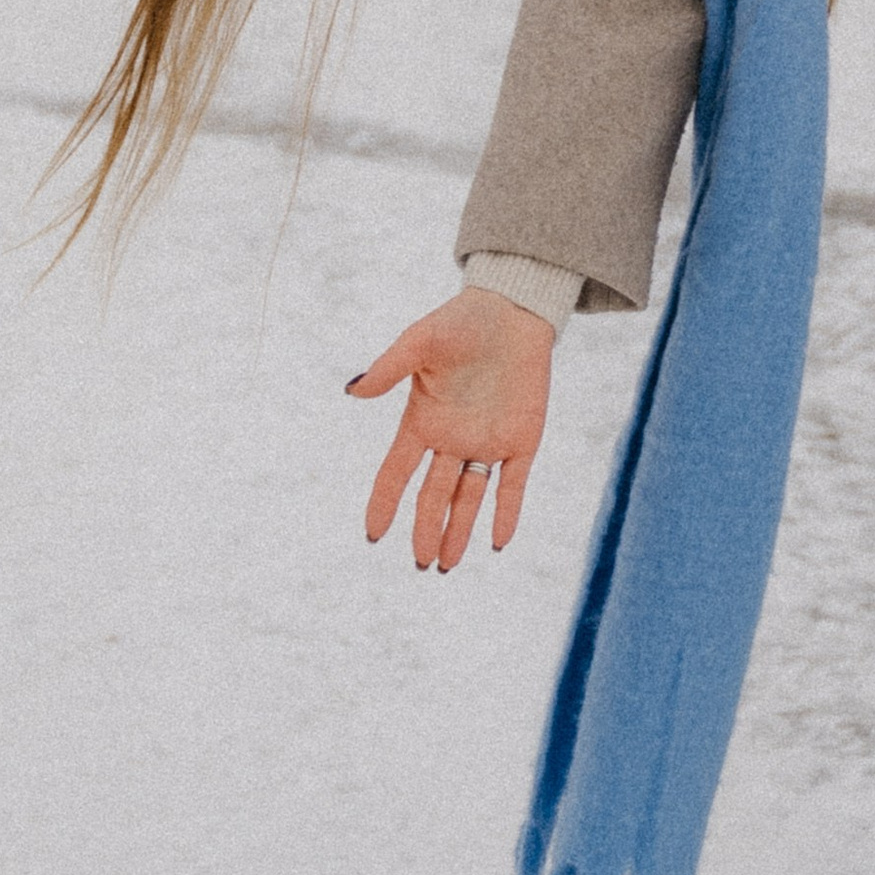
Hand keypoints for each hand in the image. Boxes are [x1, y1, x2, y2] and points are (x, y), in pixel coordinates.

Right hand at [347, 285, 553, 568]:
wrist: (514, 309)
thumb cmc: (462, 321)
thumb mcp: (420, 341)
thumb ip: (390, 367)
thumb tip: (352, 391)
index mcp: (423, 420)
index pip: (397, 472)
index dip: (384, 503)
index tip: (373, 534)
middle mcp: (452, 439)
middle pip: (434, 495)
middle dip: (426, 530)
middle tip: (420, 564)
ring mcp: (487, 442)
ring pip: (469, 497)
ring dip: (458, 530)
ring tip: (445, 564)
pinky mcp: (521, 439)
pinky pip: (512, 484)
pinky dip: (506, 512)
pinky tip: (498, 541)